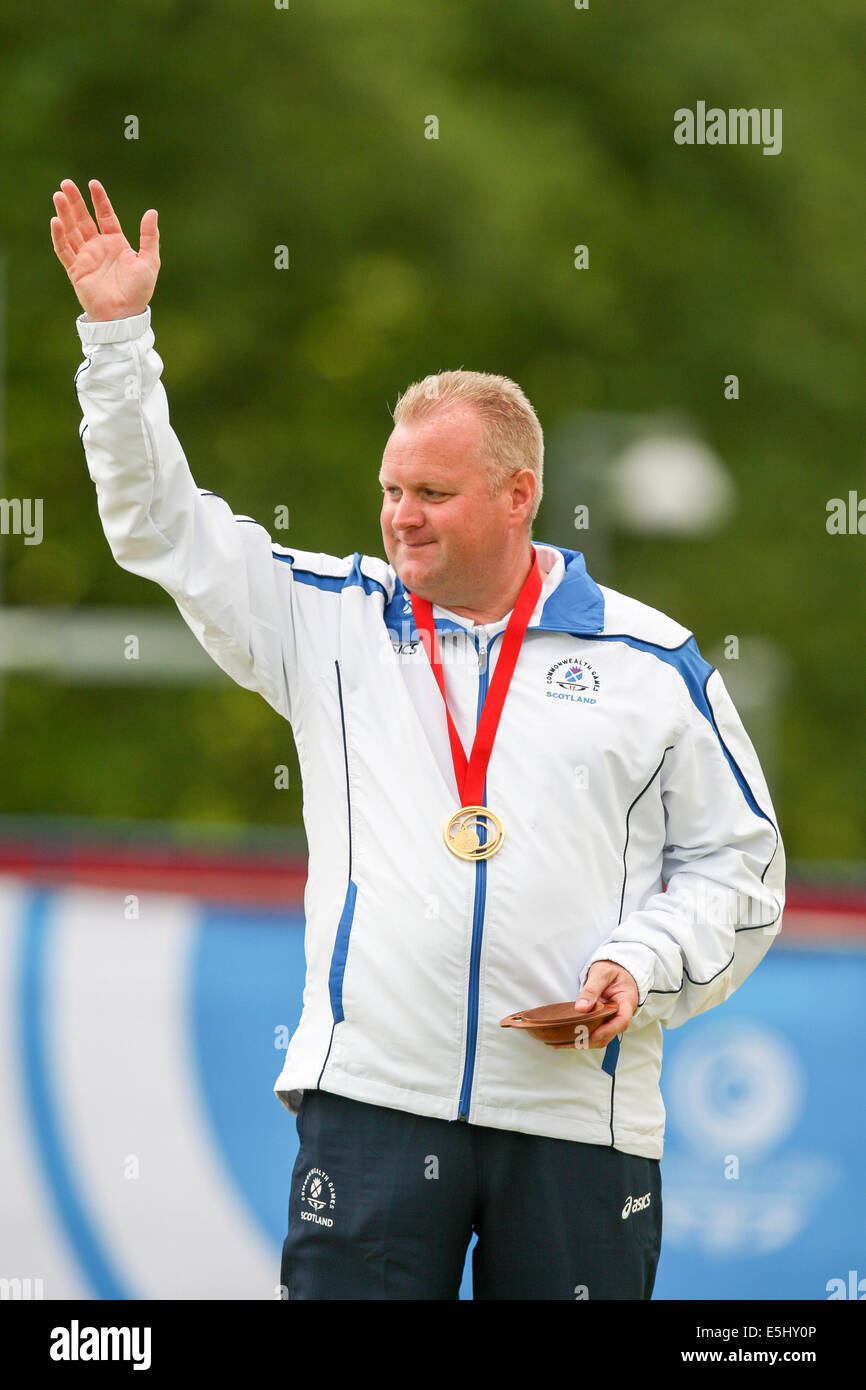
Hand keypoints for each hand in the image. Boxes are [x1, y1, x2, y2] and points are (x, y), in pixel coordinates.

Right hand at [50, 178, 159, 321]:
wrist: (124, 316)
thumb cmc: (139, 292)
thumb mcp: (150, 262)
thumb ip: (150, 237)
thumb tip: (152, 212)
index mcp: (116, 244)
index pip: (105, 216)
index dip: (100, 200)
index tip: (93, 184)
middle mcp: (99, 248)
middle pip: (84, 219)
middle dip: (75, 201)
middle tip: (66, 183)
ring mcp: (86, 258)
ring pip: (71, 230)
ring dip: (64, 213)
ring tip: (58, 195)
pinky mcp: (75, 270)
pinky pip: (64, 250)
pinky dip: (59, 236)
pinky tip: (56, 221)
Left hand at [549, 960, 639, 1049]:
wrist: (616, 971)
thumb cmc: (612, 970)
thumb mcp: (602, 973)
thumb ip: (592, 989)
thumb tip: (581, 1008)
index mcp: (626, 1002)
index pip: (622, 1020)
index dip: (608, 1030)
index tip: (594, 1034)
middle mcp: (620, 1015)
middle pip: (609, 1034)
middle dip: (592, 1040)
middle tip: (572, 1041)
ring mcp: (611, 1020)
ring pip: (601, 1037)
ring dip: (585, 1042)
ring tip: (565, 1042)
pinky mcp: (602, 1021)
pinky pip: (594, 1032)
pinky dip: (582, 1037)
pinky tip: (566, 1038)